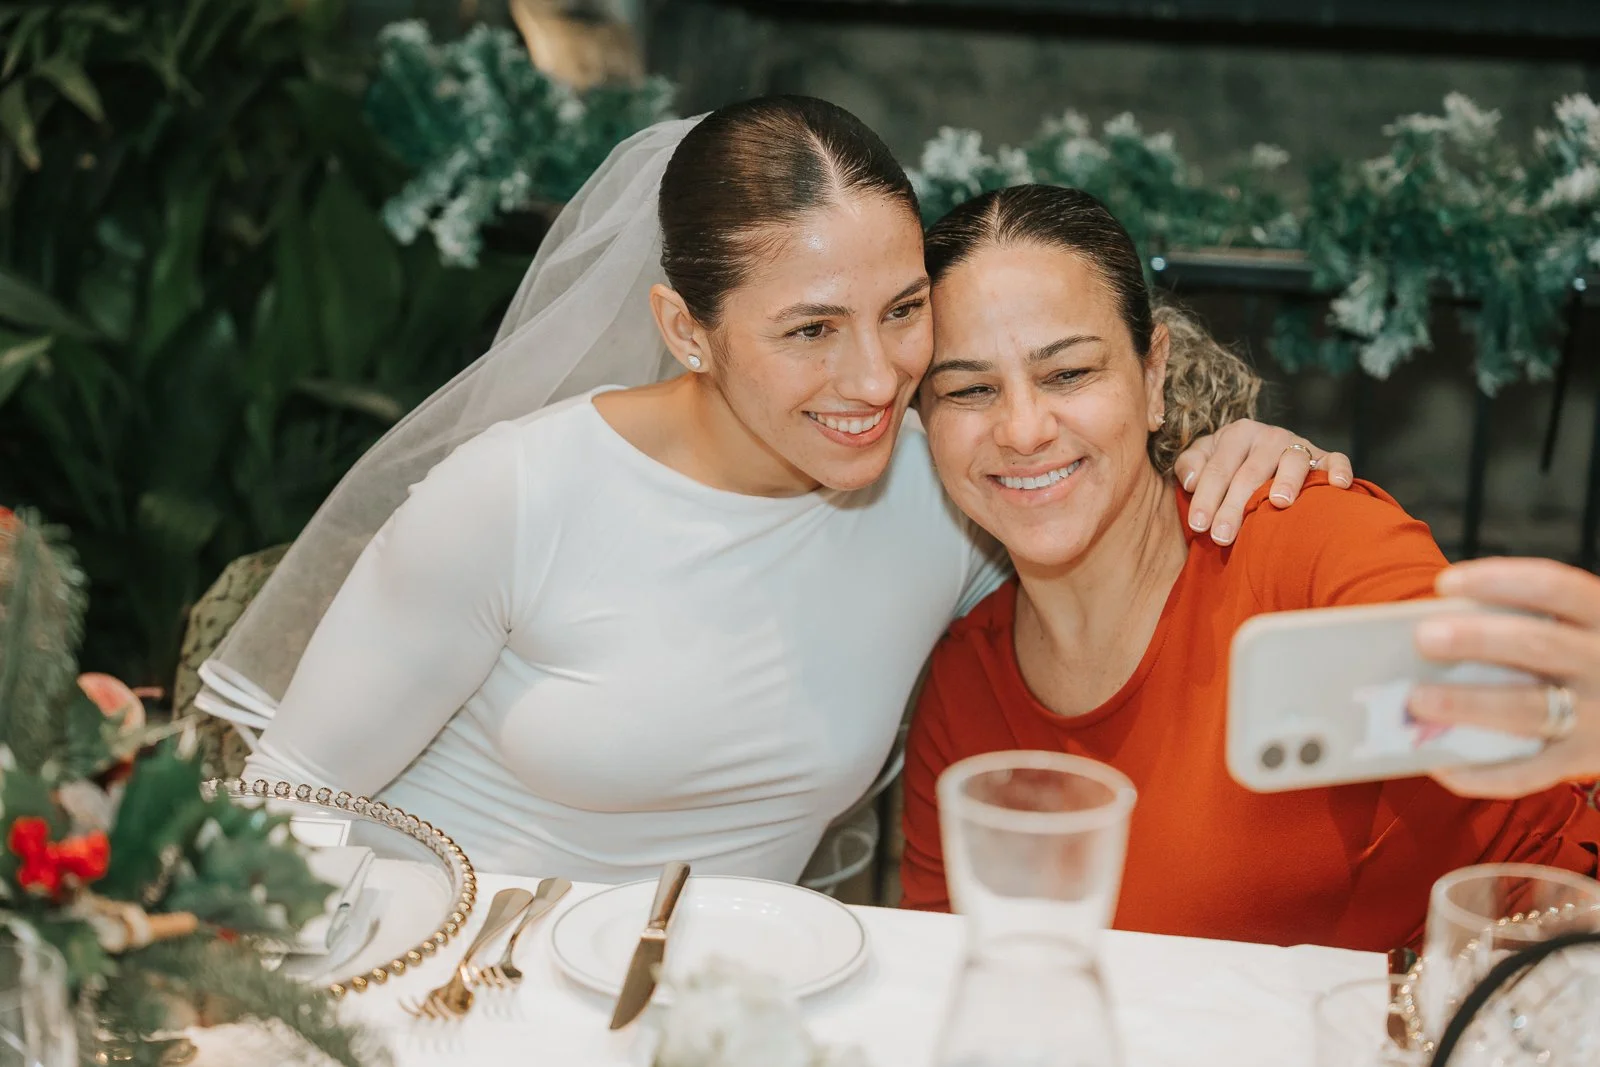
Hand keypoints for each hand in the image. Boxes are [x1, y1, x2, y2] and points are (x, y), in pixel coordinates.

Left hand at [1172, 420, 1352, 545]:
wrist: (1261, 450)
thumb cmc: (1227, 462)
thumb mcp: (1202, 457)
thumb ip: (1189, 465)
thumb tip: (1190, 482)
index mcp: (1237, 434)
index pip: (1218, 469)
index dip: (1206, 498)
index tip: (1198, 526)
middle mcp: (1269, 436)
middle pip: (1250, 473)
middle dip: (1235, 506)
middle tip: (1223, 536)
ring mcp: (1298, 445)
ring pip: (1292, 462)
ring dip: (1286, 481)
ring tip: (1279, 502)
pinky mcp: (1324, 456)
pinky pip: (1335, 460)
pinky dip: (1338, 470)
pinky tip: (1337, 485)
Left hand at [1409, 558, 1599, 797]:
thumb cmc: (1573, 662)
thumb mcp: (1568, 631)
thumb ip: (1518, 626)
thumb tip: (1428, 632)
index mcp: (1598, 617)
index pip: (1554, 586)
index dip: (1498, 581)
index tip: (1444, 584)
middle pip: (1538, 645)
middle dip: (1477, 640)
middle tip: (1424, 638)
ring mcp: (1597, 717)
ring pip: (1528, 708)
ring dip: (1468, 704)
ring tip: (1417, 700)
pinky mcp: (1580, 761)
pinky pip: (1527, 772)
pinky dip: (1480, 772)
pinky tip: (1439, 764)